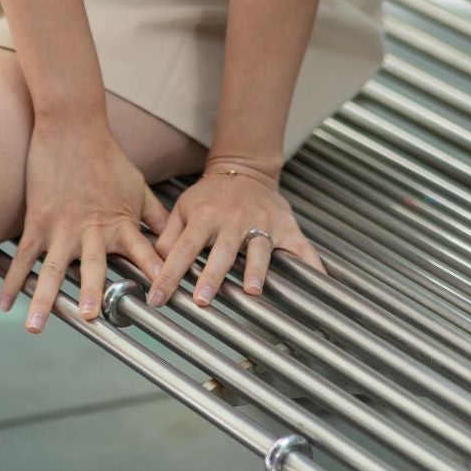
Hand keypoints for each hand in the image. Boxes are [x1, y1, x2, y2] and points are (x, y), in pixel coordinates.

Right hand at [0, 117, 168, 333]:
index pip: (144, 254)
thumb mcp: (138, 186)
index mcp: (121, 223)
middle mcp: (91, 229)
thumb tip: (175, 240)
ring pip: (51, 269)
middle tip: (91, 317)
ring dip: (43, 299)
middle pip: (93, 267)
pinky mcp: (38, 220)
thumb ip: (155, 216)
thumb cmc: (109, 156)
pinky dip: (13, 280)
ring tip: (35, 326)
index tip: (163, 300)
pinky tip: (4, 303)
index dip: (155, 275)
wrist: (73, 125)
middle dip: (93, 292)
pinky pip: (24, 256)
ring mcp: (61, 226)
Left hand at [146, 155, 327, 307]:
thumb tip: (150, 265)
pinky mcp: (285, 227)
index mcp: (204, 217)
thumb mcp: (183, 208)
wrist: (245, 169)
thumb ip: (168, 236)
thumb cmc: (210, 196)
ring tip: (253, 290)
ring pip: (259, 249)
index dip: (168, 275)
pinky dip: (312, 265)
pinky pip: (301, 248)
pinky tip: (320, 282)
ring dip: (256, 269)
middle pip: (221, 252)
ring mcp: (262, 224)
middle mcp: (233, 221)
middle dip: (211, 276)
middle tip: (202, 300)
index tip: (157, 299)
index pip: (182, 249)